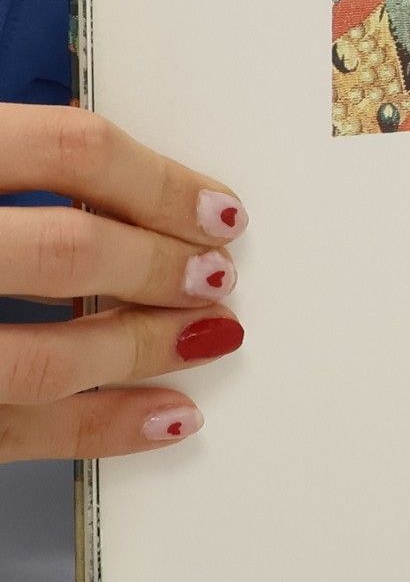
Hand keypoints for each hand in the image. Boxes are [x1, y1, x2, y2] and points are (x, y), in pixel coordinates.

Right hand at [0, 108, 245, 462]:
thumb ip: (10, 163)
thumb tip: (135, 192)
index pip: (69, 150)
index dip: (160, 182)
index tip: (216, 209)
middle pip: (66, 251)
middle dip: (158, 268)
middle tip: (215, 274)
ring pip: (41, 356)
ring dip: (140, 350)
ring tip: (201, 338)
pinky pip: (10, 431)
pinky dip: (102, 430)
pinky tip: (165, 415)